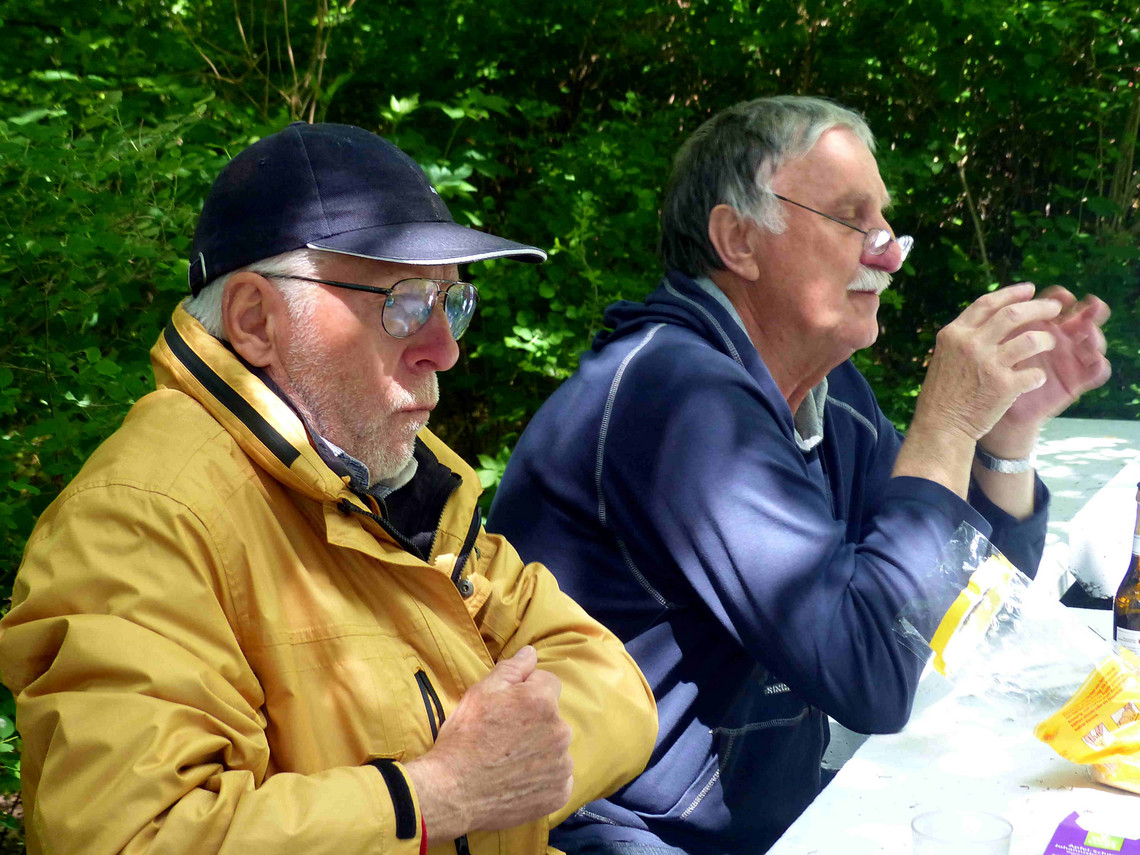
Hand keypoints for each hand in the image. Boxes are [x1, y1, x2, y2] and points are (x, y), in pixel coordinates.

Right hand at [404, 646, 573, 841]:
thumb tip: (531, 652)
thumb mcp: (480, 693)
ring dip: (540, 751)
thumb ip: (512, 669)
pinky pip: (558, 778)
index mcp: (541, 701)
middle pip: (552, 717)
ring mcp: (562, 765)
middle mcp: (560, 731)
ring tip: (508, 763)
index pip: (548, 683)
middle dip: (534, 722)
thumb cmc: (463, 740)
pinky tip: (518, 782)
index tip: (507, 709)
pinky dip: (543, 779)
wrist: (452, 794)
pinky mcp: (559, 793)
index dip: (526, 692)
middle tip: (504, 738)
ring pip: (555, 747)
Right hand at [910, 283, 1063, 444]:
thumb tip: (994, 319)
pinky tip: (1035, 379)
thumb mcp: (945, 356)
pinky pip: (1034, 374)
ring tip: (1051, 342)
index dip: (1012, 294)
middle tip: (1054, 309)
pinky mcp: (1003, 386)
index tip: (1029, 289)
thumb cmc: (943, 394)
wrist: (940, 426)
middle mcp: (970, 344)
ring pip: (1030, 340)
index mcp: (954, 333)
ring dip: (1046, 339)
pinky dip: (1038, 376)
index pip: (987, 303)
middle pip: (1013, 314)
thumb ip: (966, 337)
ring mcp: (987, 364)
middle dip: (1039, 308)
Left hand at [984, 285, 1109, 442]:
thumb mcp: (991, 349)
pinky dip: (1099, 366)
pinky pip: (1095, 372)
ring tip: (1089, 331)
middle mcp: (1058, 339)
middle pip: (1079, 319)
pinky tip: (1097, 361)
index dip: (1058, 297)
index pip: (1053, 306)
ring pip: (1091, 341)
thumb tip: (997, 309)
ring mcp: (1068, 359)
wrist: (994, 410)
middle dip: (1086, 310)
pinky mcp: (1075, 382)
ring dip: (1094, 334)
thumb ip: (998, 330)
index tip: (1058, 295)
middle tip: (1086, 306)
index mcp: (1039, 326)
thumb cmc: (989, 374)